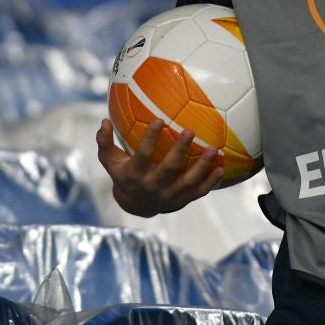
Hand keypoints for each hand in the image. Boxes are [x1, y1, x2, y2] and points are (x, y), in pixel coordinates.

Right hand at [95, 118, 222, 216]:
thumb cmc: (124, 174)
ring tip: (214, 149)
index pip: (142, 155)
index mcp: (135, 174)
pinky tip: (221, 167)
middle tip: (190, 131)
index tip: (159, 119)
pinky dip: (211, 182)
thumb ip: (105, 142)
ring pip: (188, 182)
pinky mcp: (182, 200)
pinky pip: (199, 192)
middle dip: (180, 151)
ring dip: (202, 166)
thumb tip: (104, 121)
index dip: (150, 138)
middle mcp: (153, 186)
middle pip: (168, 168)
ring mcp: (169, 195)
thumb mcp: (110, 161)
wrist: (136, 205)